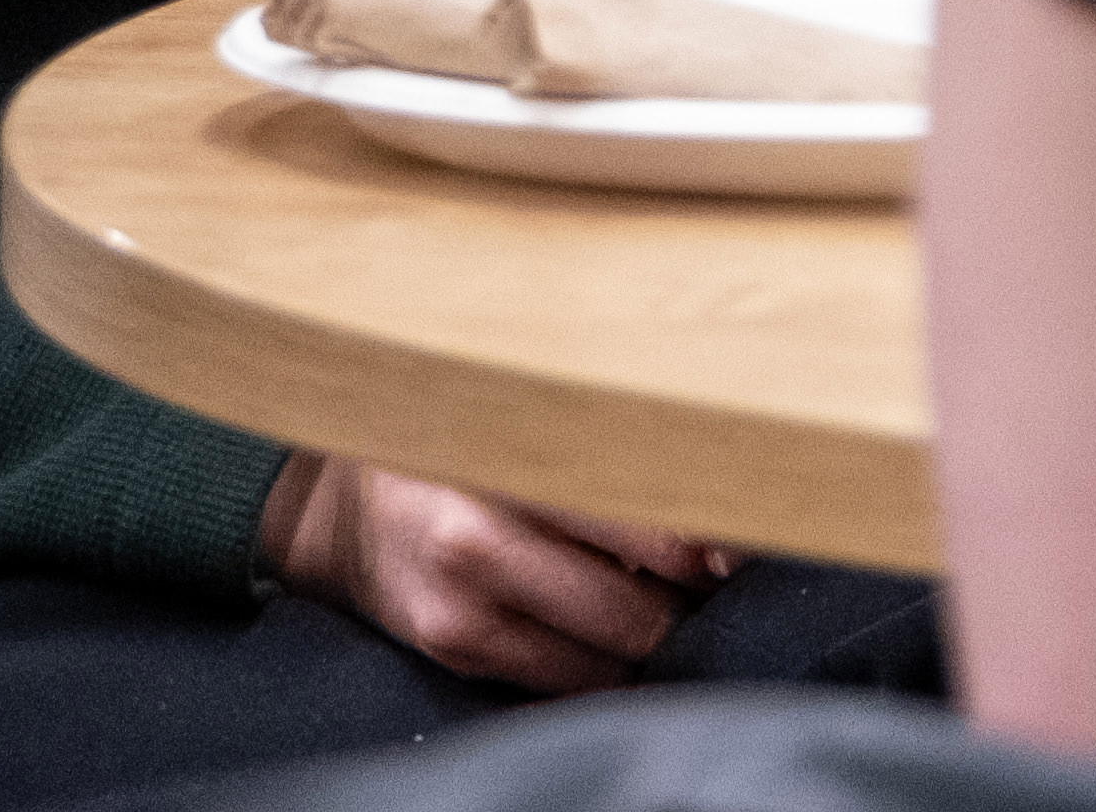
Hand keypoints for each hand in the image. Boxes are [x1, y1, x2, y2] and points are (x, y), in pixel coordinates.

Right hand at [258, 456, 727, 693]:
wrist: (343, 509)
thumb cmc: (455, 446)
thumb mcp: (517, 418)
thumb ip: (603, 443)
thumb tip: (719, 508)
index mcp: (504, 456)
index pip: (638, 513)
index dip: (708, 535)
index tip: (751, 538)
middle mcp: (477, 536)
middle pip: (640, 600)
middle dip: (690, 593)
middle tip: (716, 569)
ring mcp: (465, 606)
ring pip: (615, 650)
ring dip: (651, 631)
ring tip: (655, 591)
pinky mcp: (458, 649)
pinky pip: (572, 677)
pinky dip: (604, 658)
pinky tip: (600, 622)